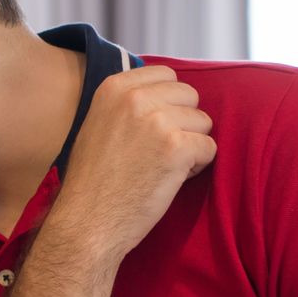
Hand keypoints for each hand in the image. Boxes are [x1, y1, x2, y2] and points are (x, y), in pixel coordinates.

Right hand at [51, 66, 215, 263]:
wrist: (87, 222)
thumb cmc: (93, 181)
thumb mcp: (97, 125)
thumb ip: (126, 104)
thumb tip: (164, 92)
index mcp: (113, 88)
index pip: (166, 75)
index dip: (168, 103)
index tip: (151, 127)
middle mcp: (135, 98)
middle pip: (189, 96)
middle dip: (183, 123)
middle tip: (158, 150)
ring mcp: (157, 122)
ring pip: (203, 122)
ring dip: (190, 146)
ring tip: (161, 167)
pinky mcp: (177, 148)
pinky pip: (209, 148)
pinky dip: (196, 167)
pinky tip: (170, 179)